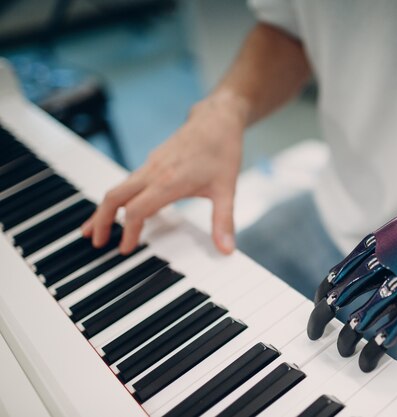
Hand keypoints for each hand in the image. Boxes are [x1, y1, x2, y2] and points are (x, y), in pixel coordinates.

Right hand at [81, 91, 248, 254]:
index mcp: (168, 181)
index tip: (125, 250)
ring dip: (105, 209)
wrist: (218, 119)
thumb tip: (226, 250)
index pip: (136, 211)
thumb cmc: (222, 150)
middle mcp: (153, 172)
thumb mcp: (227, 190)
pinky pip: (129, 183)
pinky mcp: (152, 161)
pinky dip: (119, 198)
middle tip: (96, 242)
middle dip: (101, 220)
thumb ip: (224, 222)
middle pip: (114, 197)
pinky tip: (123, 209)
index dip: (129, 232)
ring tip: (96, 229)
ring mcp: (150, 165)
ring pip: (118, 188)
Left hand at [307, 188, 396, 371]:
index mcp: (379, 244)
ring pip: (366, 315)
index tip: (320, 304)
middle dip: (324, 317)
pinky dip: (381, 341)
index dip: (325, 292)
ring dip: (351, 336)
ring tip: (344, 351)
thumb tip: (372, 263)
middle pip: (343, 295)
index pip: (339, 272)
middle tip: (316, 332)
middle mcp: (386, 262)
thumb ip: (388, 247)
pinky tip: (372, 352)